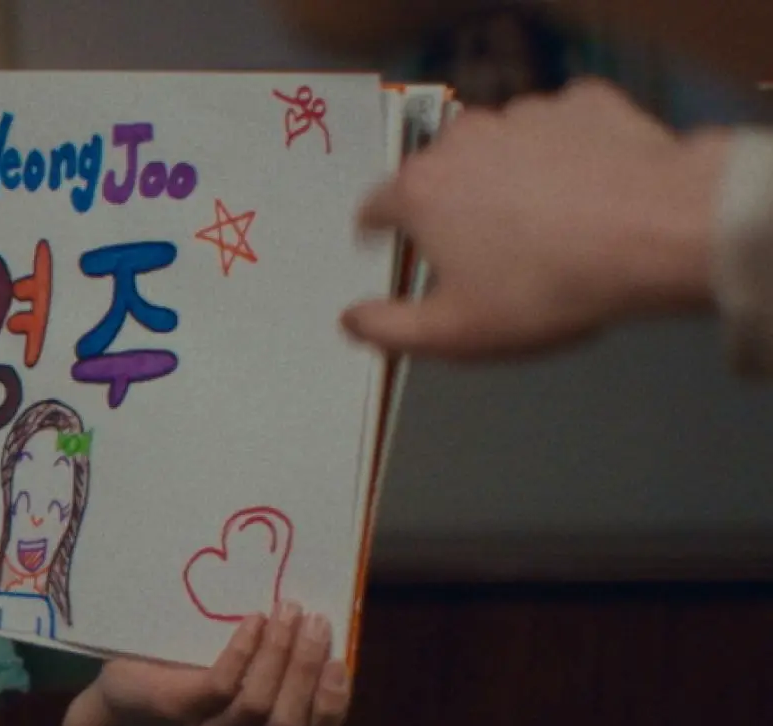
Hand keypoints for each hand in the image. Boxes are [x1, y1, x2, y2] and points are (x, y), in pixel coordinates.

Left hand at [88, 602, 349, 725]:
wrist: (129, 693)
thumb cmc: (198, 675)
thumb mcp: (248, 673)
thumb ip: (283, 663)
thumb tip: (323, 622)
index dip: (334, 703)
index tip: (340, 659)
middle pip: (290, 722)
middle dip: (308, 669)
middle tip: (316, 621)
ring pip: (258, 707)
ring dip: (280, 656)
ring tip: (287, 612)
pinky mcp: (180, 712)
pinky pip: (222, 687)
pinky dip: (244, 652)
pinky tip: (253, 622)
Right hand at [343, 78, 732, 360]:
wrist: (659, 233)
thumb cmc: (552, 285)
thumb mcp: (454, 334)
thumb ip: (388, 330)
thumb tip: (352, 321)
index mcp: (421, 191)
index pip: (375, 206)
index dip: (379, 231)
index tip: (387, 241)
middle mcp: (464, 140)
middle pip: (440, 173)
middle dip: (452, 206)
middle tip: (483, 249)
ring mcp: (526, 116)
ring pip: (501, 148)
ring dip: (509, 177)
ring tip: (545, 224)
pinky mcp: (583, 106)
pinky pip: (561, 129)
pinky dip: (566, 154)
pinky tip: (586, 190)